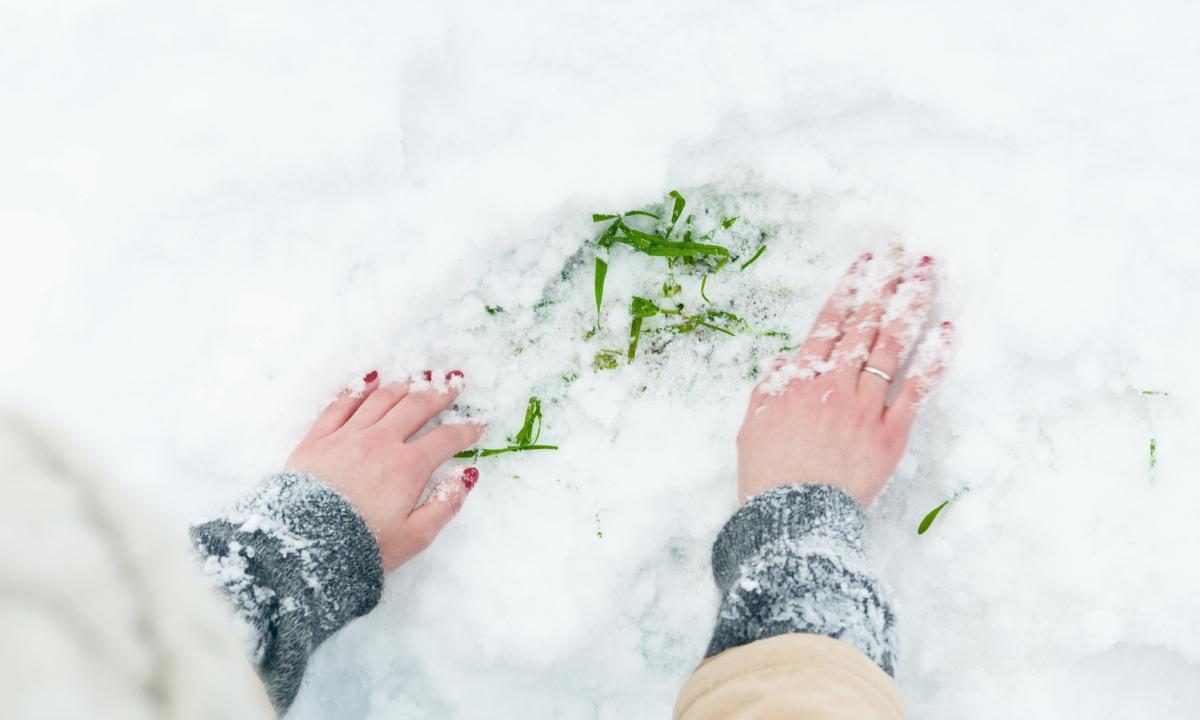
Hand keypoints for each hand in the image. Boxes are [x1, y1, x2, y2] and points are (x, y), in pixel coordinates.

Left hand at [285, 370, 484, 570]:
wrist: (302, 549)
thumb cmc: (360, 548)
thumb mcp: (415, 538)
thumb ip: (445, 505)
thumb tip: (466, 476)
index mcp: (407, 467)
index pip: (445, 439)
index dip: (466, 430)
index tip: (479, 424)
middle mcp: (379, 443)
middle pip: (415, 407)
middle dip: (440, 393)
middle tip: (455, 383)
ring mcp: (346, 437)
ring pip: (381, 399)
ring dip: (404, 385)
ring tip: (418, 378)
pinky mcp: (317, 439)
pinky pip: (340, 404)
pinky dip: (359, 389)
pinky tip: (370, 380)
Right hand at [737, 252, 952, 504]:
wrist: (793, 516)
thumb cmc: (767, 476)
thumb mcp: (752, 428)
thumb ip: (768, 390)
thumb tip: (784, 362)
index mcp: (799, 381)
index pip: (827, 324)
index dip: (848, 290)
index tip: (864, 264)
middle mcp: (834, 384)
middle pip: (863, 326)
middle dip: (882, 286)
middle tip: (901, 256)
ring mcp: (864, 407)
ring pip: (890, 347)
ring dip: (908, 307)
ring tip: (923, 276)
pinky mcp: (890, 434)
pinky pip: (916, 391)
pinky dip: (933, 360)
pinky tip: (945, 332)